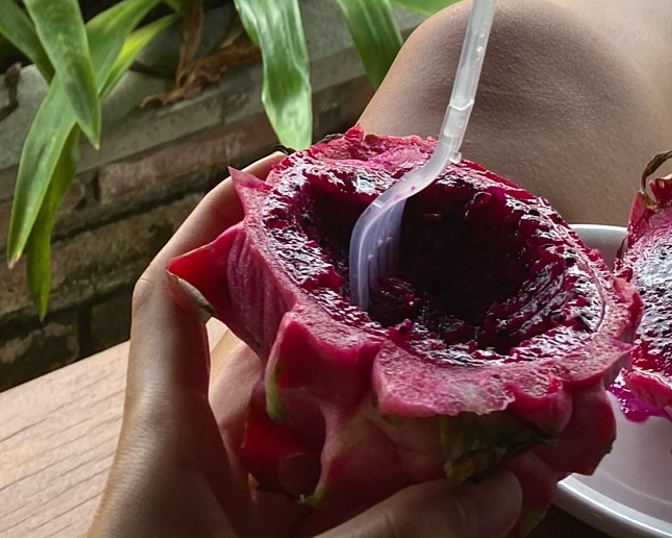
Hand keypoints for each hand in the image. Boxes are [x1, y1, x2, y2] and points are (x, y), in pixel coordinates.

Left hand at [88, 164, 522, 537]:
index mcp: (161, 455)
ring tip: (496, 384)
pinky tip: (490, 493)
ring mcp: (242, 533)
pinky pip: (354, 519)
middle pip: (279, 371)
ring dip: (409, 424)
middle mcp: (200, 483)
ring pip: (330, 452)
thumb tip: (510, 490)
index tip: (285, 168)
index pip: (173, 302)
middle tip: (443, 282)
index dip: (217, 223)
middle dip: (366, 329)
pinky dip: (416, 504)